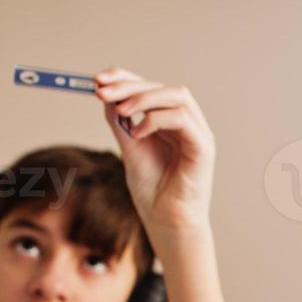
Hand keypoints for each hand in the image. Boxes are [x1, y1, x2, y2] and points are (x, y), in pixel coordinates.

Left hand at [94, 68, 214, 232]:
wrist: (166, 222)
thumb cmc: (153, 191)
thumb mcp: (129, 149)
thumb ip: (121, 123)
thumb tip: (106, 95)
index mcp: (170, 122)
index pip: (150, 88)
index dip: (125, 78)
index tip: (98, 80)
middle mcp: (187, 124)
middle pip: (162, 88)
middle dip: (129, 85)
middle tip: (102, 90)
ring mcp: (198, 134)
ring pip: (177, 96)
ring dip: (144, 98)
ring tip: (120, 110)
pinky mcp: (203, 148)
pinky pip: (182, 119)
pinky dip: (156, 119)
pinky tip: (138, 133)